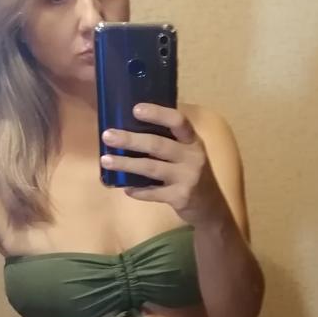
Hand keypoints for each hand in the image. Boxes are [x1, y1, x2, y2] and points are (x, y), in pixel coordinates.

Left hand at [100, 104, 225, 225]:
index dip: (158, 114)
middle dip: (131, 139)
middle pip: (158, 144)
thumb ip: (169, 142)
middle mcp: (192, 156)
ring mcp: (187, 178)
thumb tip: (131, 129)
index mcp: (192, 141)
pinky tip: (125, 187)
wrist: (211, 208)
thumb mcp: (189, 153)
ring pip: (151, 168)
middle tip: (107, 135)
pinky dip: (138, 191)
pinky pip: (153, 193)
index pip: (178, 121)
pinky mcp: (180, 197)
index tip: (135, 109)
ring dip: (126, 164)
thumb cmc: (193, 174)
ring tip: (106, 160)